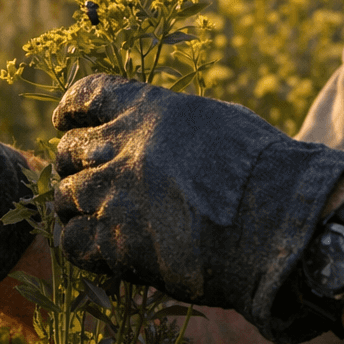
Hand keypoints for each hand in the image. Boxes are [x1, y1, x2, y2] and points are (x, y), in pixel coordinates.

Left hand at [52, 74, 343, 342]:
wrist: (279, 225)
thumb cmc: (265, 171)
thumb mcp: (219, 121)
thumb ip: (175, 123)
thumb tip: (157, 133)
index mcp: (150, 108)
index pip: (87, 94)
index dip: (70, 110)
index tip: (65, 123)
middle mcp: (124, 146)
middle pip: (68, 149)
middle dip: (70, 163)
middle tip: (81, 176)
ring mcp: (115, 195)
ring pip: (64, 196)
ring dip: (73, 205)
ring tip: (87, 215)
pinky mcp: (117, 244)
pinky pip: (73, 242)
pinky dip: (79, 244)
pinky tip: (96, 248)